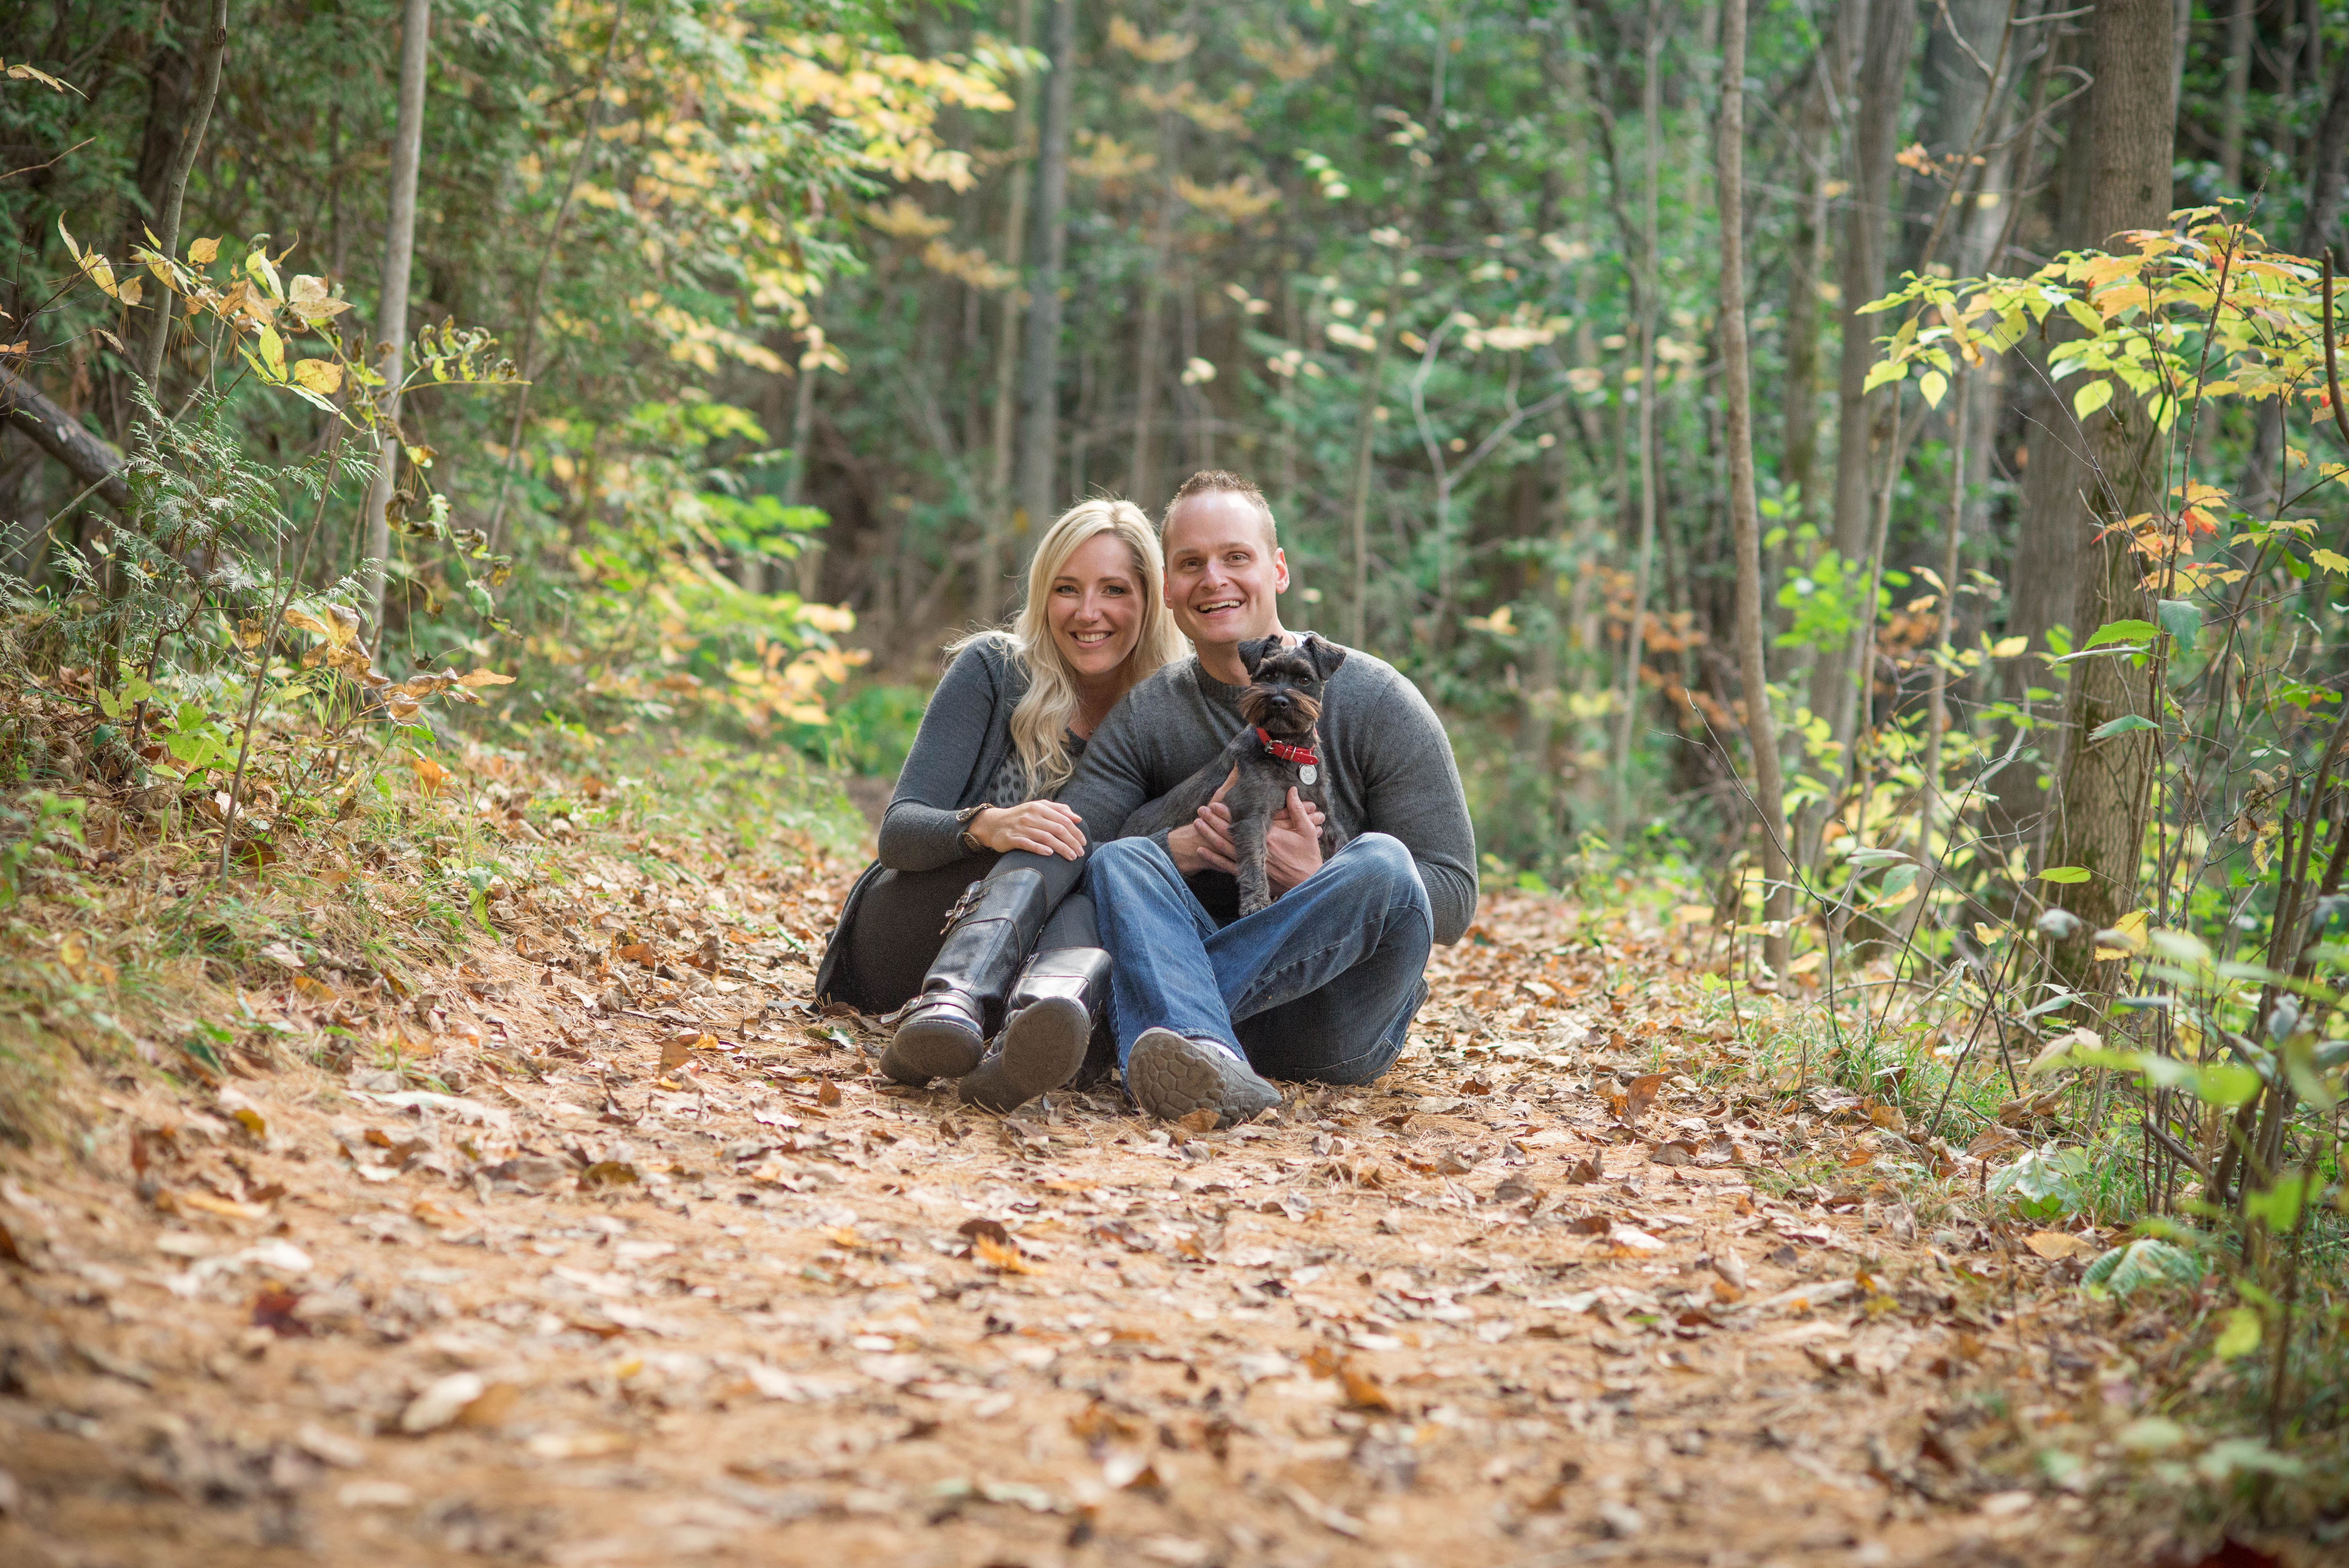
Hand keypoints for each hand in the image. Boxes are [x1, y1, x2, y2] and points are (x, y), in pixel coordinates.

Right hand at [967, 800, 1086, 858]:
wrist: (993, 824)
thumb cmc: (1021, 817)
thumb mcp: (1038, 808)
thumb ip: (1058, 810)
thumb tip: (1077, 818)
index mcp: (1039, 807)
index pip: (1063, 819)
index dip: (1076, 831)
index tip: (1084, 842)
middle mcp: (1031, 816)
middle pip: (1057, 829)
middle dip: (1072, 842)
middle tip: (1080, 853)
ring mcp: (1021, 827)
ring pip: (1046, 838)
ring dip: (1061, 848)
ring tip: (1071, 857)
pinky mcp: (1012, 839)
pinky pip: (1028, 844)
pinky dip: (1040, 848)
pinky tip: (1050, 854)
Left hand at [1170, 775, 1327, 887]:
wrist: (1307, 884)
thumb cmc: (1308, 858)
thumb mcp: (1308, 831)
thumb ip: (1297, 810)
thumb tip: (1291, 790)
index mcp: (1269, 837)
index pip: (1243, 821)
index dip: (1228, 812)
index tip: (1215, 802)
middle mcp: (1256, 849)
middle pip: (1229, 833)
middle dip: (1213, 820)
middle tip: (1201, 809)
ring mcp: (1251, 863)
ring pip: (1224, 848)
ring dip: (1209, 835)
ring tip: (1197, 823)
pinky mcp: (1249, 874)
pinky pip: (1226, 866)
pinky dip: (1213, 858)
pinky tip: (1201, 851)